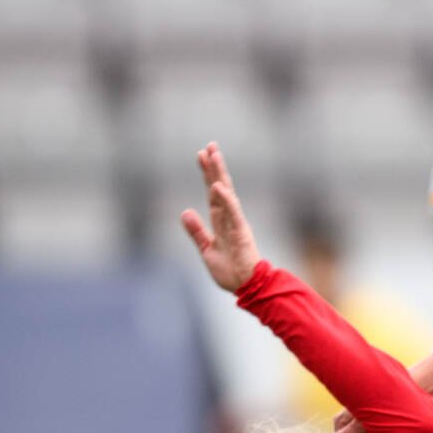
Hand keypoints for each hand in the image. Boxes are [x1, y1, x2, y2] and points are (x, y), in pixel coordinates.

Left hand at [181, 142, 262, 293]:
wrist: (247, 286)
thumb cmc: (230, 270)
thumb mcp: (206, 249)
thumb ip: (197, 231)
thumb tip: (185, 212)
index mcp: (221, 221)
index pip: (212, 193)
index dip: (207, 174)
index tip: (201, 155)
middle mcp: (229, 218)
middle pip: (220, 187)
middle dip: (214, 167)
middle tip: (209, 146)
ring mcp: (236, 223)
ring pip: (226, 193)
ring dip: (219, 174)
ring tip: (214, 155)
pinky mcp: (241, 232)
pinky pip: (232, 212)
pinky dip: (225, 199)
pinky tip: (218, 185)